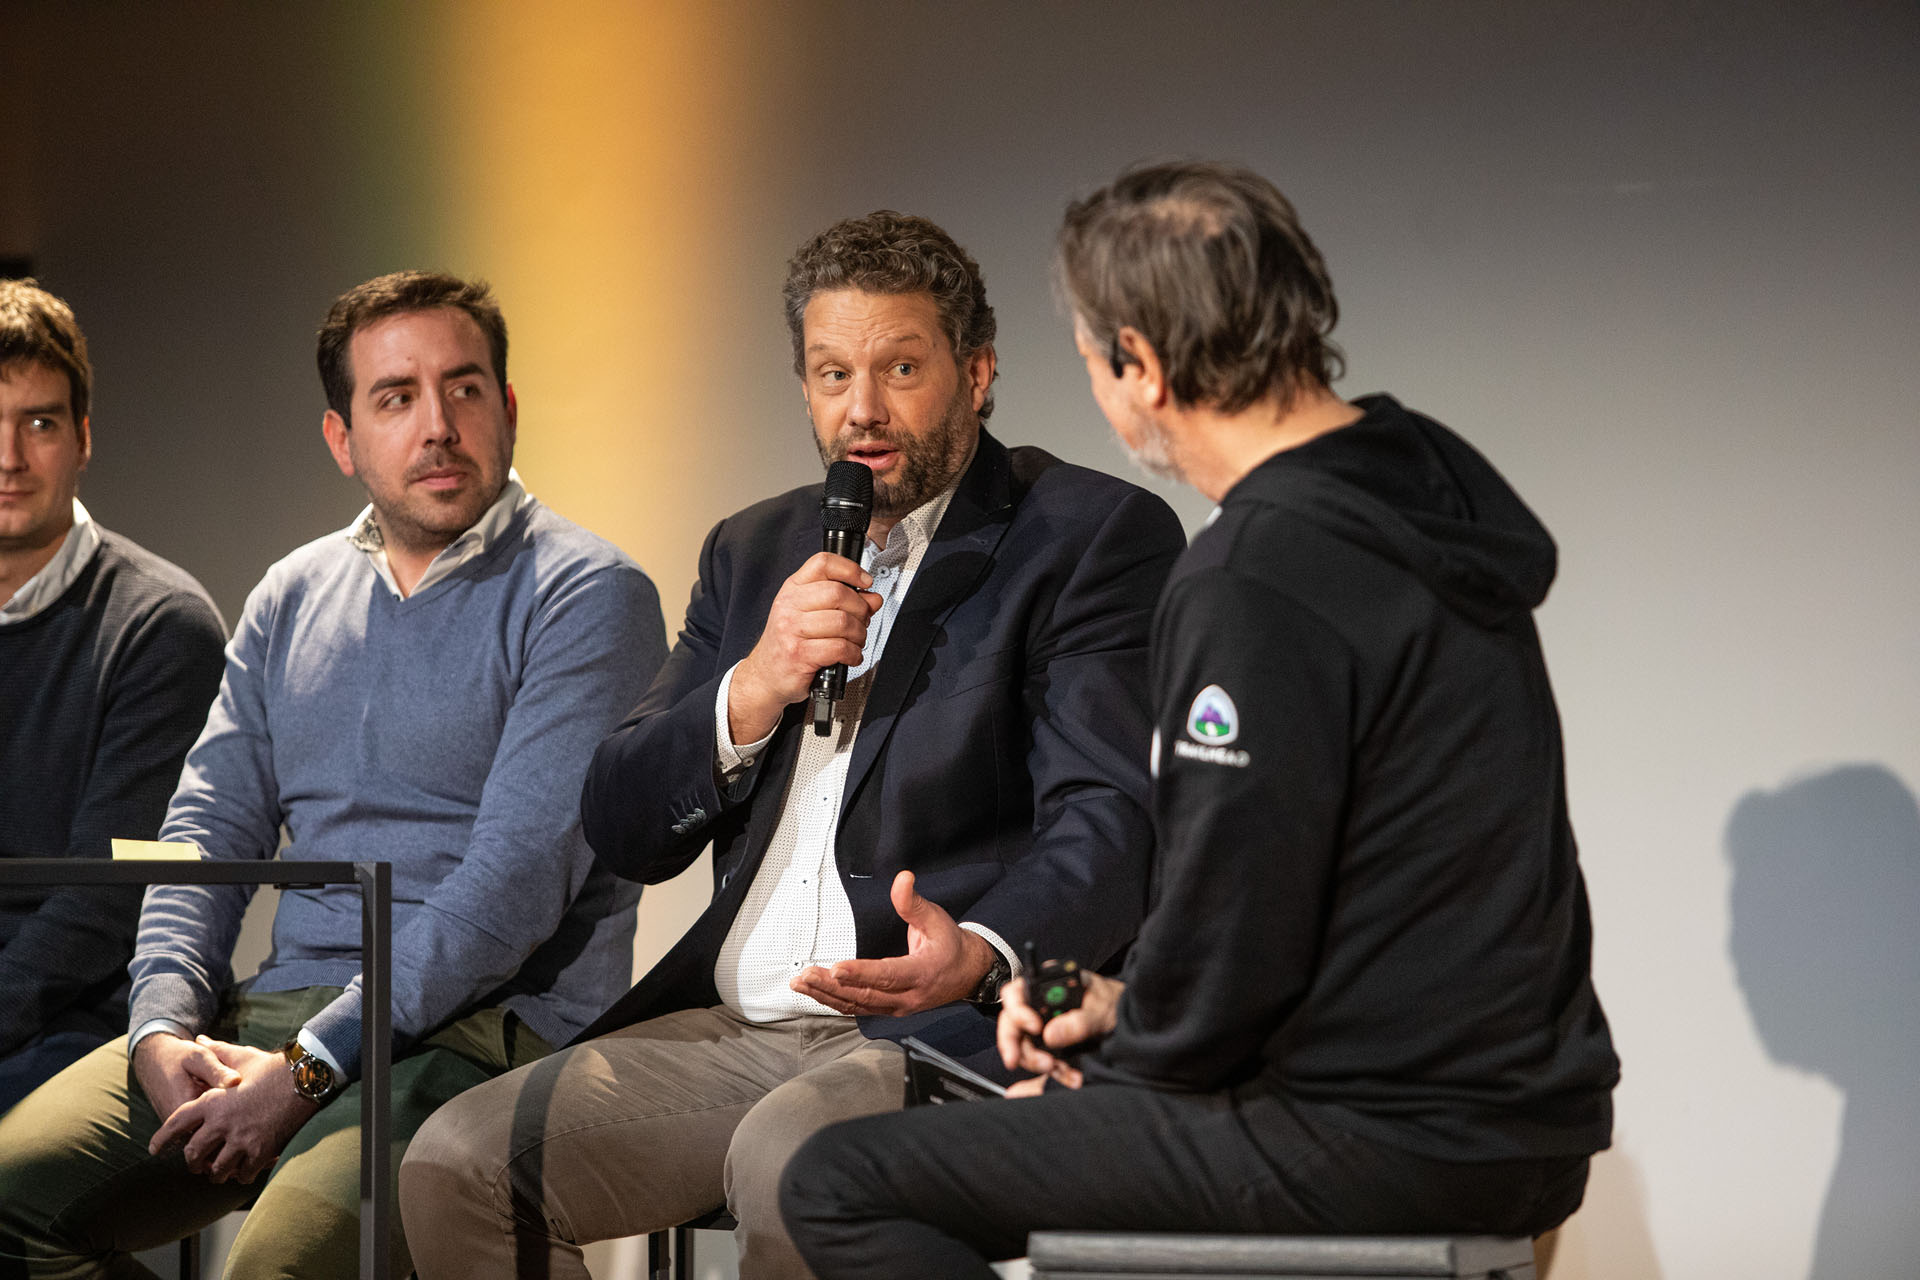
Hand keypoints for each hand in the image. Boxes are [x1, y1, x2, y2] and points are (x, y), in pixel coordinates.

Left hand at [148, 1037, 318, 1183]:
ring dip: (217, 1173)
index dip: (162, 1139)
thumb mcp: (243, 1056)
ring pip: (217, 1169)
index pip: (177, 1124)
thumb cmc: (274, 1067)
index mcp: (213, 1101)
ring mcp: (242, 1139)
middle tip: (197, 1165)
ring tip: (220, 1172)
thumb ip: (217, 1051)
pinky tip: (244, 1171)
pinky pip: (244, 1174)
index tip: (155, 1150)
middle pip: (194, 1154)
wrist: (307, 1078)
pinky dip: (242, 1175)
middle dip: (193, 1163)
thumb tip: (199, 1039)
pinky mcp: (262, 1150)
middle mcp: (223, 1123)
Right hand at [729, 552, 879, 743]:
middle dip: (860, 609)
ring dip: (859, 634)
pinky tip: (850, 656)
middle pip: (838, 593)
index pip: (822, 563)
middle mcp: (789, 605)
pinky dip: (853, 653)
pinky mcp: (799, 654)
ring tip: (856, 641)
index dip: (850, 569)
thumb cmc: (789, 642)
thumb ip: (842, 602)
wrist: (765, 675)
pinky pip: (839, 647)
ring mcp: (791, 629)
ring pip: (843, 621)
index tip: (865, 582)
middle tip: (862, 621)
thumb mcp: (809, 613)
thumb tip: (873, 599)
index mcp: (793, 589)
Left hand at [790, 870, 992, 1015]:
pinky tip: (814, 992)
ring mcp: (898, 1007)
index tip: (836, 969)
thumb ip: (913, 902)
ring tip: (801, 984)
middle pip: (865, 995)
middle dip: (832, 987)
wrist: (966, 973)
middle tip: (806, 976)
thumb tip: (902, 879)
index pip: (888, 975)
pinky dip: (834, 1001)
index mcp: (923, 973)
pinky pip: (858, 1008)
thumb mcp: (936, 919)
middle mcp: (909, 997)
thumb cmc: (950, 945)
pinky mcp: (888, 1009)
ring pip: (857, 1005)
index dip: (861, 974)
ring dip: (826, 996)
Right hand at [999, 970, 1123, 1095]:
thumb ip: (1079, 1021)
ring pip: (1023, 1046)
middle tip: (1040, 1063)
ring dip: (1038, 1063)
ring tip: (1059, 1069)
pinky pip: (1040, 1060)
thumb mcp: (1101, 1008)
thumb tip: (1050, 1035)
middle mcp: (1038, 1005)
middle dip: (1019, 1047)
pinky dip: (1054, 1072)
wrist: (1128, 1017)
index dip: (1018, 1012)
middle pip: (1012, 1024)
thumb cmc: (1114, 1002)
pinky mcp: (1049, 1045)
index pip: (1016, 994)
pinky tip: (1070, 1075)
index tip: (1035, 1028)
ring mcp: (1042, 1026)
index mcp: (1046, 985)